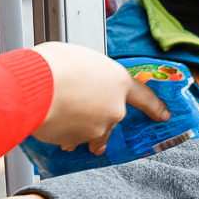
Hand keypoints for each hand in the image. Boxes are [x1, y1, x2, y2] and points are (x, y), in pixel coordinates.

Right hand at [30, 42, 168, 152]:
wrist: (34, 88)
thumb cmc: (54, 65)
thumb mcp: (80, 58)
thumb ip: (90, 72)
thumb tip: (82, 76)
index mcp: (118, 82)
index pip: (145, 97)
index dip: (155, 107)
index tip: (164, 116)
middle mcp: (113, 109)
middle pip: (112, 117)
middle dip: (98, 115)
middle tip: (79, 104)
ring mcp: (96, 128)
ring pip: (92, 131)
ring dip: (81, 127)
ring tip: (64, 115)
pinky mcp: (76, 141)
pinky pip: (72, 139)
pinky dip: (64, 134)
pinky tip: (52, 122)